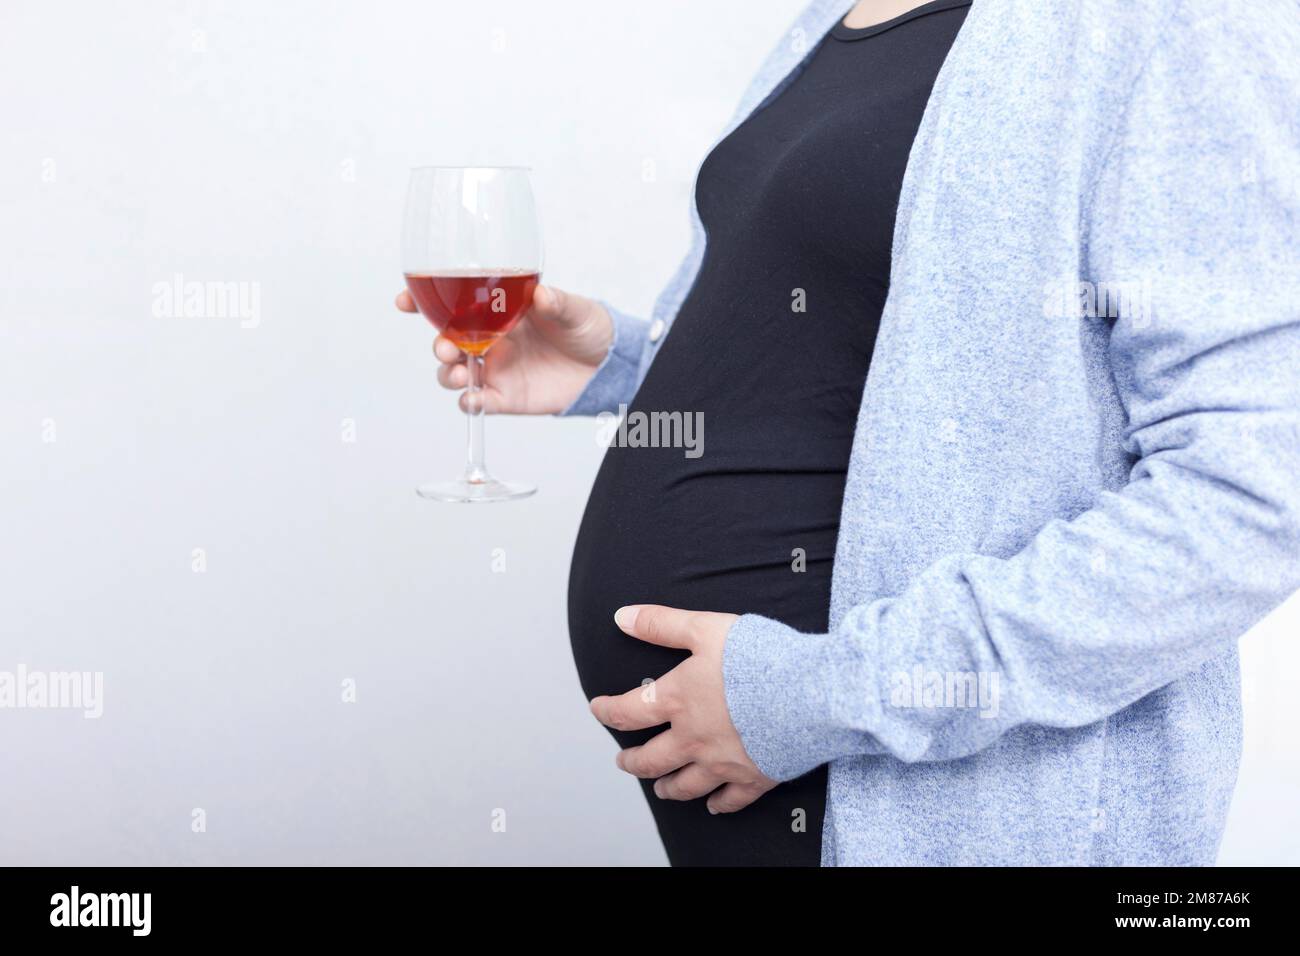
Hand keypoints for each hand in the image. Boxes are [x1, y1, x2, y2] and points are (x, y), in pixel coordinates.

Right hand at [395, 284, 611, 414]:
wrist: (608, 365)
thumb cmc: (587, 327)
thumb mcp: (576, 309)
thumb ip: (557, 303)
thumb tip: (541, 295)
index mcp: (497, 310)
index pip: (452, 303)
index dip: (423, 301)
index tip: (404, 300)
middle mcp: (489, 339)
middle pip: (445, 341)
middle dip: (436, 344)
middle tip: (445, 348)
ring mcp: (495, 368)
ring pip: (454, 373)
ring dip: (447, 373)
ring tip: (458, 372)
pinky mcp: (506, 397)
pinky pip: (477, 402)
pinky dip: (469, 402)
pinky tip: (472, 398)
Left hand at [590, 605, 776, 814]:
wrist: (809, 693)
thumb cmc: (758, 658)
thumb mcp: (704, 628)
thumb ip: (662, 624)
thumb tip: (623, 617)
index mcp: (678, 700)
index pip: (628, 711)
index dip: (608, 711)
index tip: (598, 709)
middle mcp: (693, 737)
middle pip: (651, 759)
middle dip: (633, 761)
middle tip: (624, 761)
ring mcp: (723, 762)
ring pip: (685, 785)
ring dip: (668, 788)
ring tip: (661, 789)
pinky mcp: (754, 777)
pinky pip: (730, 800)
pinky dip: (718, 804)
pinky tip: (712, 804)